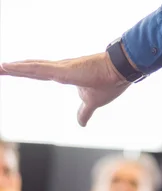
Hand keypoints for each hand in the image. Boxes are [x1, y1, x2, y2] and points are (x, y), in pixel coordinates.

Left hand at [0, 51, 129, 126]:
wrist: (121, 71)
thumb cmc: (109, 83)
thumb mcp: (93, 102)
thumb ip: (84, 112)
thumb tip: (81, 124)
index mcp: (65, 75)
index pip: (39, 73)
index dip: (25, 72)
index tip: (10, 70)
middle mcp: (60, 70)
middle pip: (31, 69)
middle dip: (14, 69)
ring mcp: (61, 69)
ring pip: (31, 68)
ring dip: (13, 68)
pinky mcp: (64, 70)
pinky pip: (38, 69)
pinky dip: (21, 68)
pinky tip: (8, 66)